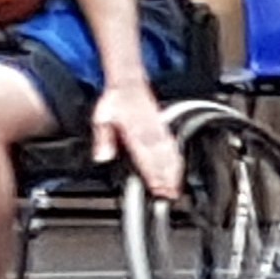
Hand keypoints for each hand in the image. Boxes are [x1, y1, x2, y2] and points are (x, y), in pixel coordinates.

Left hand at [92, 83, 182, 199]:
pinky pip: (171, 144)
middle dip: (165, 177)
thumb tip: (102, 157)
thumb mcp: (101, 119)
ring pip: (168, 152)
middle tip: (171, 194)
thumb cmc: (116, 102)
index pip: (143, 156)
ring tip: (176, 186)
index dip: (150, 173)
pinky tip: (178, 166)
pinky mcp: (162, 126)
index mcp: (133, 131)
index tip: (156, 187)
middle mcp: (148, 131)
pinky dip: (176, 157)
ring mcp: (157, 129)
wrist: (129, 83)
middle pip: (159, 158)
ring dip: (173, 170)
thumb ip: (103, 139)